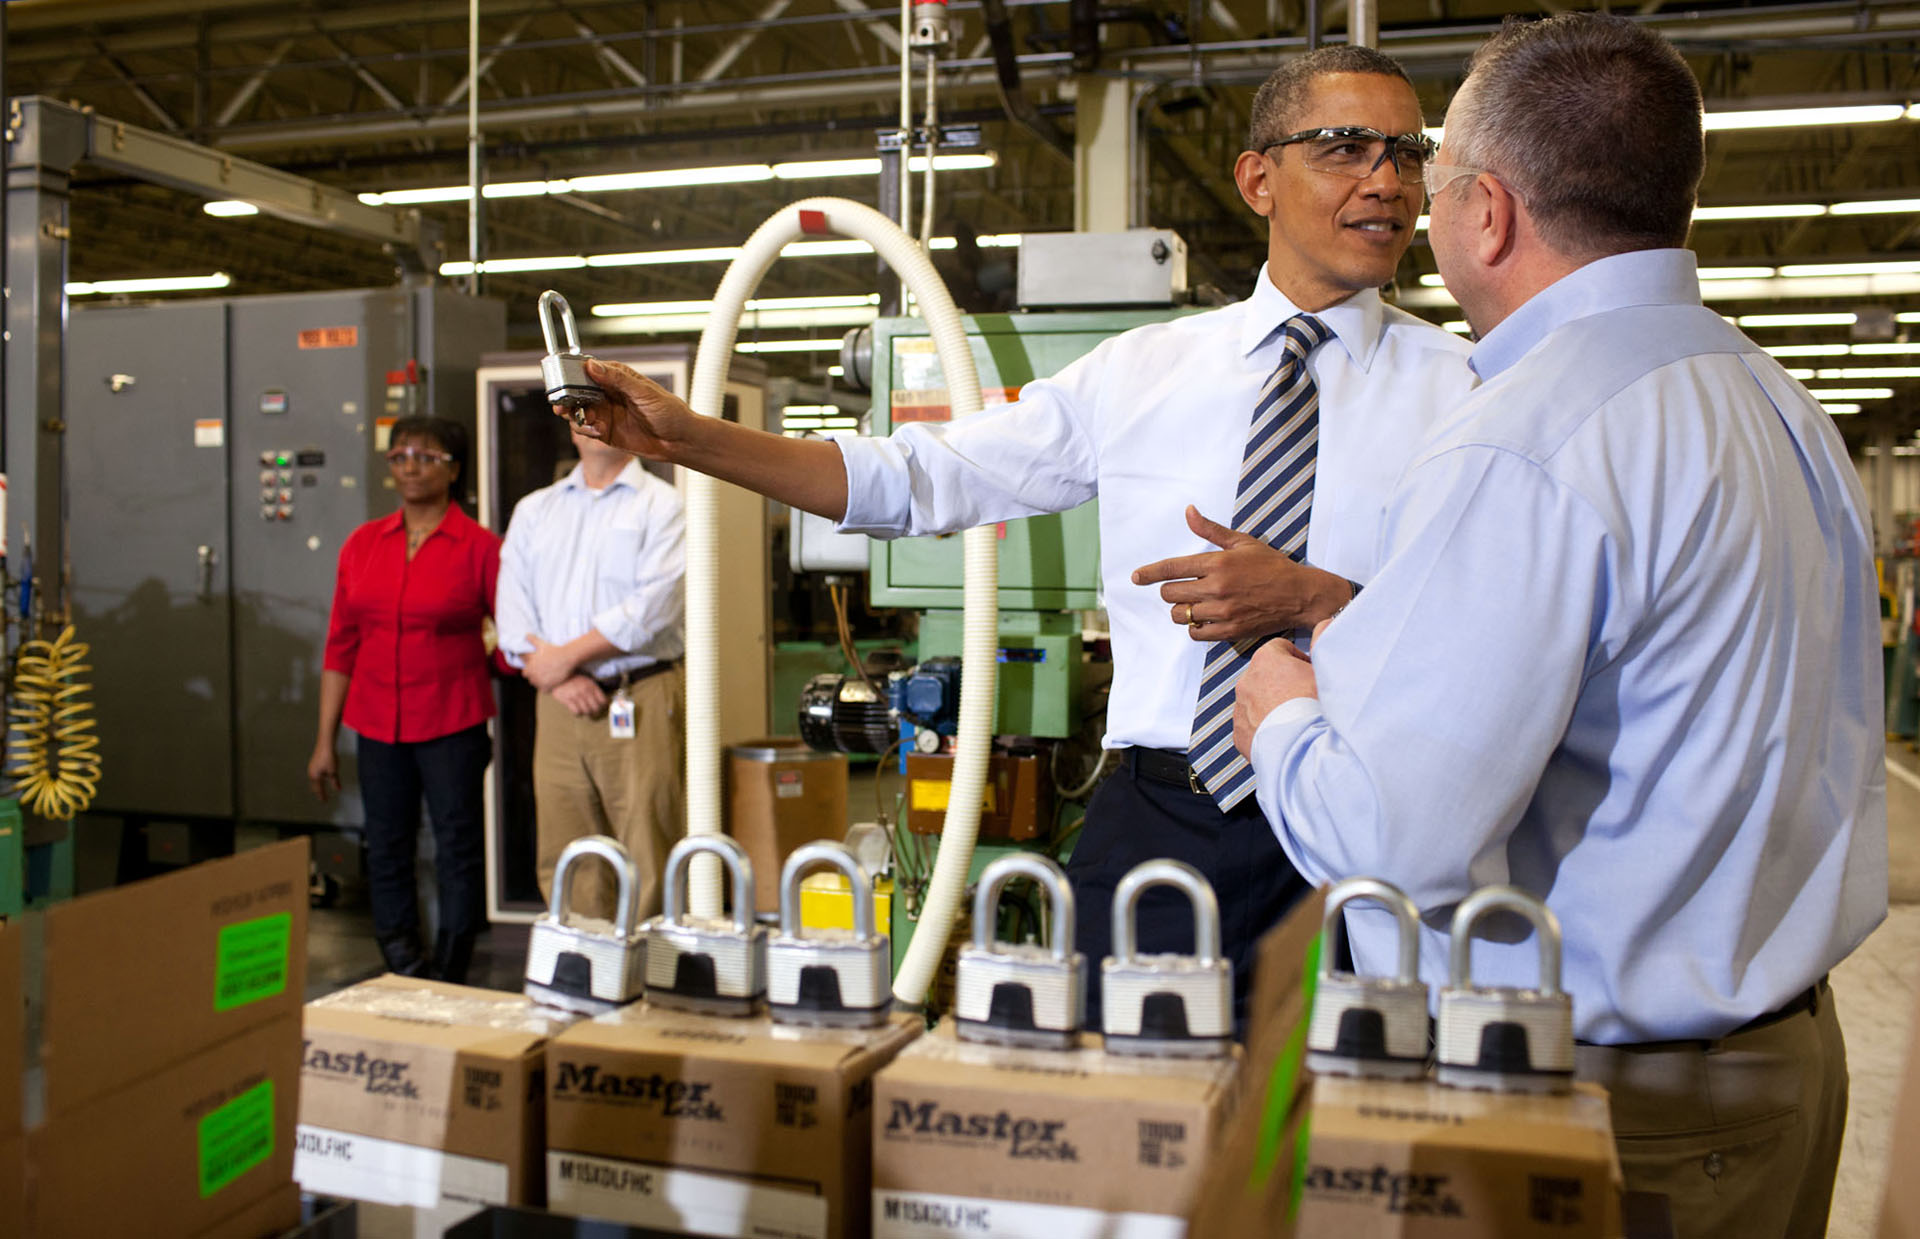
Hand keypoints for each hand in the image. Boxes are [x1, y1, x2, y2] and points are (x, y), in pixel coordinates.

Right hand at [307, 742, 339, 801]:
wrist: (325, 744)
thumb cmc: (329, 758)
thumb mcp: (334, 771)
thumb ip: (335, 781)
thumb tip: (337, 789)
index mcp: (315, 777)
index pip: (319, 789)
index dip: (322, 796)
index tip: (325, 801)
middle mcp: (311, 773)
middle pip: (315, 786)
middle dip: (319, 792)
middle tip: (322, 797)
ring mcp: (311, 768)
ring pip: (314, 780)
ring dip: (318, 785)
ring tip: (321, 789)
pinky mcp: (313, 763)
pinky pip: (315, 774)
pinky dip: (319, 778)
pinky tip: (321, 778)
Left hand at [523, 633, 576, 692]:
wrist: (567, 658)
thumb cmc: (554, 650)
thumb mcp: (542, 645)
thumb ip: (532, 640)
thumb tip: (526, 635)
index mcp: (529, 667)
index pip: (525, 673)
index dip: (530, 671)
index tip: (537, 668)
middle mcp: (533, 676)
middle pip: (531, 680)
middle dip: (535, 676)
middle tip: (544, 672)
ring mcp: (540, 682)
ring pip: (538, 685)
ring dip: (541, 682)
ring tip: (549, 677)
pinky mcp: (548, 687)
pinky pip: (544, 690)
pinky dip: (547, 687)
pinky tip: (552, 681)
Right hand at [551, 675, 608, 717]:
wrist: (556, 675)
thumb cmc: (573, 679)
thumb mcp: (586, 680)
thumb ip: (594, 689)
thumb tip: (602, 701)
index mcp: (591, 685)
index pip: (603, 701)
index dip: (602, 706)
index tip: (599, 707)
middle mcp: (585, 690)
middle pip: (596, 708)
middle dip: (594, 712)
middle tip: (592, 712)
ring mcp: (576, 695)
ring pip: (587, 711)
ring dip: (586, 713)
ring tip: (583, 711)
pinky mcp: (567, 699)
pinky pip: (577, 712)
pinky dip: (578, 713)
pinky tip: (576, 710)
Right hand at [556, 358, 696, 459]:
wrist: (679, 440)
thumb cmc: (669, 412)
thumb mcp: (644, 392)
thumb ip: (618, 380)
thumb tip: (593, 366)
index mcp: (616, 377)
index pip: (588, 370)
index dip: (573, 374)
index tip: (563, 380)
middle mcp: (607, 393)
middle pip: (576, 391)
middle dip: (567, 397)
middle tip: (563, 404)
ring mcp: (605, 412)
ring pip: (577, 410)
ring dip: (575, 415)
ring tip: (586, 419)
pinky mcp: (605, 431)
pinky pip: (585, 428)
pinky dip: (586, 429)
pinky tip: (598, 430)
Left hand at [1132, 506, 1350, 641]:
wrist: (1299, 595)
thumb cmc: (1271, 565)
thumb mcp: (1242, 542)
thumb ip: (1210, 530)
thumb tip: (1188, 511)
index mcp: (1217, 563)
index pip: (1171, 568)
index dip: (1148, 573)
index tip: (1136, 577)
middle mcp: (1216, 588)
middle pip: (1170, 594)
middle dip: (1170, 591)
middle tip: (1182, 589)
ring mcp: (1222, 612)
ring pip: (1180, 615)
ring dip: (1181, 610)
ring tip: (1195, 603)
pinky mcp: (1229, 631)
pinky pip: (1196, 633)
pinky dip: (1195, 627)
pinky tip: (1205, 618)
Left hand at [1232, 640, 1316, 757]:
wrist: (1304, 749)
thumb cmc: (1316, 708)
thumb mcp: (1326, 669)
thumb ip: (1324, 641)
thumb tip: (1325, 623)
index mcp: (1266, 660)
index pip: (1279, 648)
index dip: (1298, 660)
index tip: (1309, 672)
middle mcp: (1247, 681)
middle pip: (1266, 675)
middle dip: (1283, 683)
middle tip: (1305, 697)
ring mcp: (1240, 708)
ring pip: (1255, 701)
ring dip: (1272, 706)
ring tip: (1296, 719)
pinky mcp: (1239, 734)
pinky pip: (1251, 726)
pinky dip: (1264, 728)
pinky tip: (1284, 735)